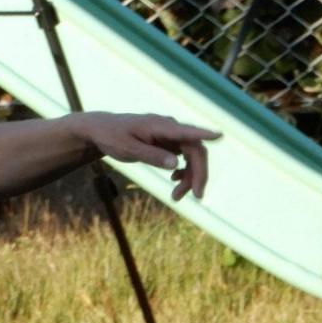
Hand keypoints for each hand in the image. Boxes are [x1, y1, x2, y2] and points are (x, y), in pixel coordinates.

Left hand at [73, 112, 219, 201]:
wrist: (102, 131)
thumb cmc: (112, 137)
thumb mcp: (127, 149)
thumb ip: (150, 156)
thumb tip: (176, 164)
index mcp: (160, 126)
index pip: (186, 131)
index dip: (203, 134)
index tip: (219, 135)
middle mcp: (170, 128)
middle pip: (195, 150)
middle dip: (198, 173)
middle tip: (197, 196)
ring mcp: (171, 136)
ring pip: (192, 156)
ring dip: (190, 176)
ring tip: (177, 197)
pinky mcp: (169, 143)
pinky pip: (184, 157)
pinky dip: (183, 171)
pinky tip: (175, 181)